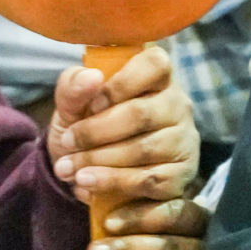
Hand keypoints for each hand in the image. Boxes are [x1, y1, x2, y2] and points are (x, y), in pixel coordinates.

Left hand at [48, 45, 200, 205]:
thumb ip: (73, 86)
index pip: (154, 64)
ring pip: (143, 149)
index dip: (120, 84)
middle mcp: (177, 105)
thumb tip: (92, 77)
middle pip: (141, 113)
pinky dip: (113, 183)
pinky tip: (87, 184)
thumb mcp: (72, 105)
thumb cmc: (87, 127)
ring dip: (99, 160)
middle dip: (95, 131)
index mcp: (156, 77)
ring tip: (68, 168)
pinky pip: (149, 180)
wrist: (91, 173)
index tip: (90, 105)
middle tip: (67, 143)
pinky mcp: (180, 175)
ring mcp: (183, 140)